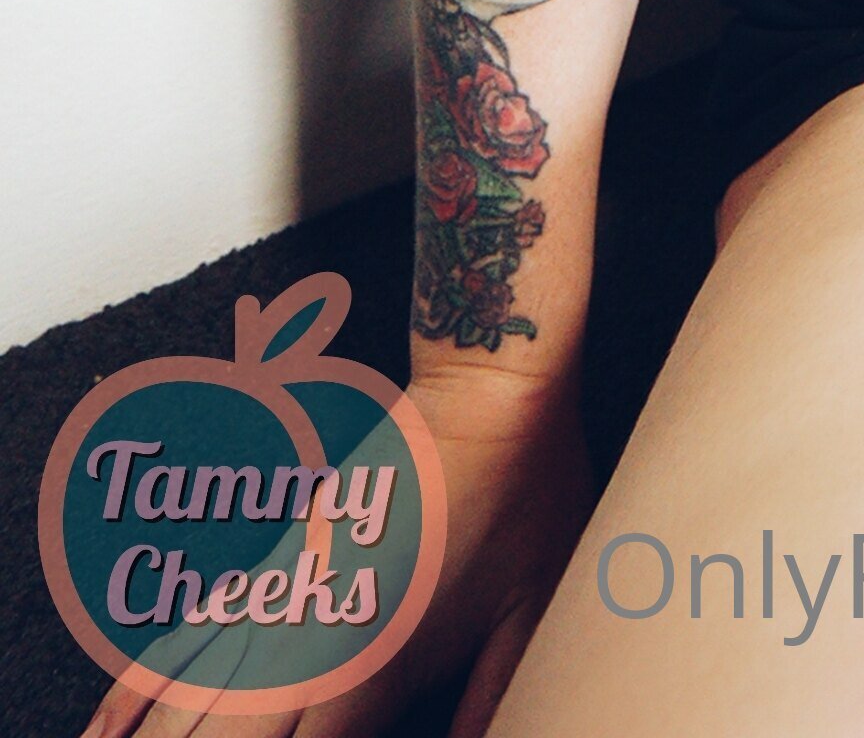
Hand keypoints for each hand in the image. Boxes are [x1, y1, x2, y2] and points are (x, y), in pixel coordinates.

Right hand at [80, 363, 594, 737]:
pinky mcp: (274, 562)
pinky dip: (140, 690)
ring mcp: (283, 592)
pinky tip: (106, 732)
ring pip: (191, 698)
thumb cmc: (529, 493)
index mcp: (375, 656)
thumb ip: (492, 698)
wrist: (492, 386)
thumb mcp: (531, 610)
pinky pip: (189, 635)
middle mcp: (311, 630)